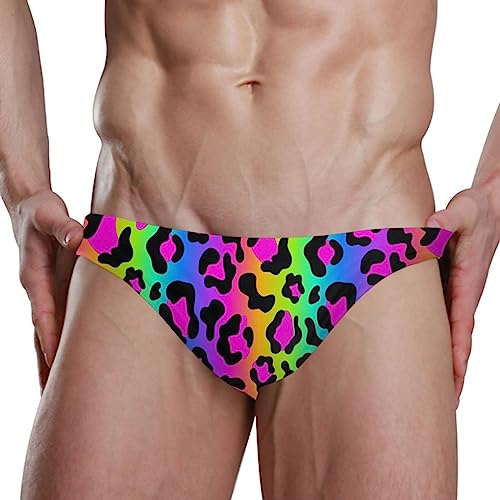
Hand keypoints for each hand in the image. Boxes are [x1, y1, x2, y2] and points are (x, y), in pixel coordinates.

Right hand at [11, 189, 83, 393]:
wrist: (29, 208)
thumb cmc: (40, 212)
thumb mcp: (50, 214)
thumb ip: (63, 227)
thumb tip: (78, 238)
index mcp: (35, 277)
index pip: (44, 314)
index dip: (50, 339)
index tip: (57, 364)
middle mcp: (37, 291)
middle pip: (40, 334)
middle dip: (46, 365)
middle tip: (53, 400)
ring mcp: (43, 294)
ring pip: (45, 333)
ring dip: (49, 361)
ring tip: (55, 394)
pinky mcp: (52, 291)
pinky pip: (54, 322)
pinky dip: (58, 343)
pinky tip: (65, 359)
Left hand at [426, 187, 498, 408]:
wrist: (488, 206)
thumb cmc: (476, 210)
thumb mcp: (462, 210)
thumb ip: (447, 221)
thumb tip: (430, 229)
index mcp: (467, 282)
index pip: (460, 326)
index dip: (456, 355)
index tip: (453, 382)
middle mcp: (463, 293)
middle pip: (456, 339)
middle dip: (452, 371)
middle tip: (443, 403)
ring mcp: (457, 292)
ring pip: (450, 332)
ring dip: (445, 359)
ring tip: (435, 390)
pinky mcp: (449, 285)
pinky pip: (443, 317)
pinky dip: (438, 338)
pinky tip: (426, 350)